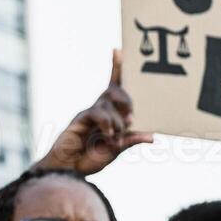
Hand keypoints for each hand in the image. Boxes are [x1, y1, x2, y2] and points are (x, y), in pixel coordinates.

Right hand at [38, 50, 150, 174]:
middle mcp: (99, 109)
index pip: (114, 86)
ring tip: (115, 137)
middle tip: (132, 118)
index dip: (117, 67)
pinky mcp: (80, 119)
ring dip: (117, 122)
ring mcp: (89, 113)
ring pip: (108, 104)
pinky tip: (108, 134)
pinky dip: (106, 123)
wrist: (68, 170)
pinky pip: (97, 112)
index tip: (118, 49)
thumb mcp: (117, 150)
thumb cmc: (90, 159)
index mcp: (109, 113)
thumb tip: (152, 136)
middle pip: (114, 90)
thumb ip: (131, 141)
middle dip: (126, 99)